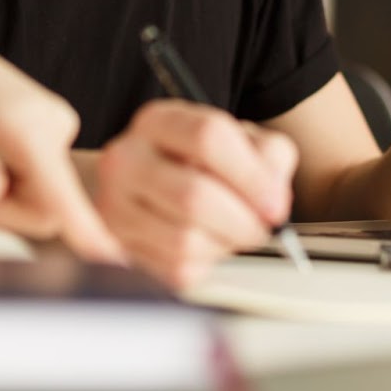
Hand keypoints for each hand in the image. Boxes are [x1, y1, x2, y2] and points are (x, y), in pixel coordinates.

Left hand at [0, 36, 122, 263]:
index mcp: (26, 124)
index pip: (59, 190)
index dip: (84, 227)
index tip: (109, 257)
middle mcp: (53, 126)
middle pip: (45, 211)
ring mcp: (56, 132)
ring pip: (41, 203)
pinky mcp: (51, 140)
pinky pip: (38, 188)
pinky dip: (5, 186)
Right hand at [96, 100, 296, 288]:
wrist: (142, 187)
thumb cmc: (198, 163)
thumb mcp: (239, 142)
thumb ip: (268, 156)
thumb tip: (273, 201)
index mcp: (158, 121)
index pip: (208, 137)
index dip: (251, 176)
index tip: (275, 205)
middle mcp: (127, 158)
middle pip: (194, 196)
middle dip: (242, 222)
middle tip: (261, 228)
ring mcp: (115, 205)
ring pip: (185, 240)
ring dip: (224, 245)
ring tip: (231, 233)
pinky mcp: (120, 247)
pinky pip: (176, 269)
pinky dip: (205, 264)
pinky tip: (206, 245)